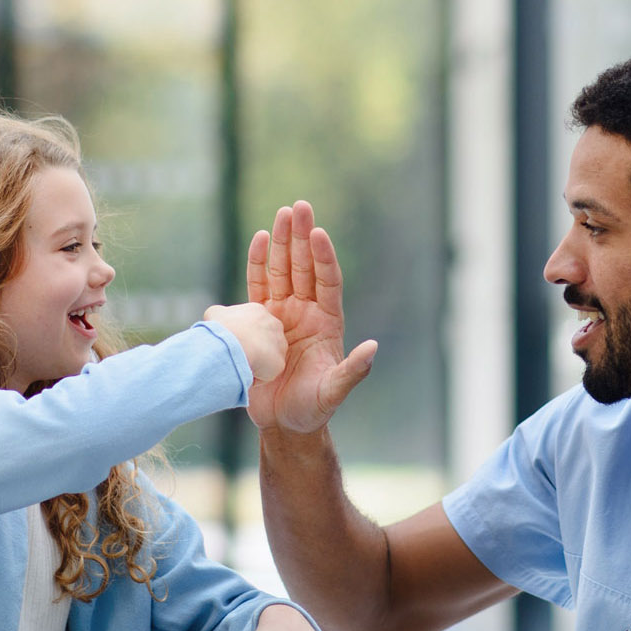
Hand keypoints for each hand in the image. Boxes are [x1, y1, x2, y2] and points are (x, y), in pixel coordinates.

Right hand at [204, 303, 286, 381]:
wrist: (232, 345)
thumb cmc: (222, 329)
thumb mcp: (214, 314)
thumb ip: (220, 315)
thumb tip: (219, 321)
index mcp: (258, 311)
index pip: (254, 325)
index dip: (243, 335)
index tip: (233, 342)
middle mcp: (273, 324)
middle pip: (264, 340)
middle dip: (253, 348)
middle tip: (237, 354)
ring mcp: (279, 344)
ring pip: (268, 357)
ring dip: (256, 362)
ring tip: (241, 363)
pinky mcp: (279, 363)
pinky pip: (266, 373)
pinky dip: (256, 376)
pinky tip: (244, 372)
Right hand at [245, 201, 378, 431]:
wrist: (282, 423)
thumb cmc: (313, 409)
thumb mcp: (334, 392)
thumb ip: (353, 371)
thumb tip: (373, 348)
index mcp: (327, 322)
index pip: (328, 282)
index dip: (324, 258)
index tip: (320, 233)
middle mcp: (306, 312)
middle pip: (304, 268)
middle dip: (302, 237)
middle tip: (299, 207)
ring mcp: (282, 314)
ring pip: (282, 271)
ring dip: (282, 243)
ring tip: (282, 214)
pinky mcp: (258, 321)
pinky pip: (258, 286)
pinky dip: (258, 263)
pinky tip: (261, 239)